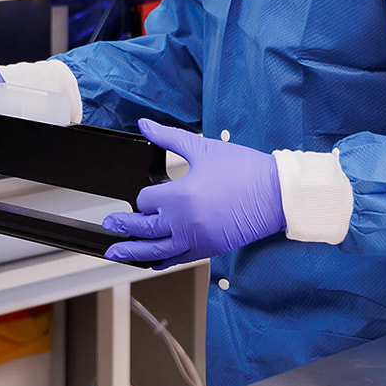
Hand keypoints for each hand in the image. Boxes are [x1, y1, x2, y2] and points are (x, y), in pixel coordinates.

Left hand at [102, 118, 283, 267]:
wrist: (276, 194)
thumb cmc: (246, 170)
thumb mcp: (203, 148)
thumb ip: (168, 137)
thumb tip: (145, 125)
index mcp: (181, 196)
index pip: (146, 201)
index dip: (142, 197)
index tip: (144, 194)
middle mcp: (185, 222)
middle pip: (144, 229)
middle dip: (124, 226)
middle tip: (109, 225)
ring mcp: (197, 239)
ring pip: (156, 251)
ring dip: (133, 251)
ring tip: (116, 253)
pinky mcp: (209, 249)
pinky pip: (178, 259)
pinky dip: (161, 260)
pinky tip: (152, 260)